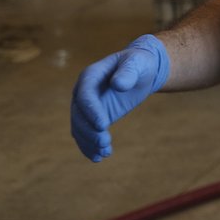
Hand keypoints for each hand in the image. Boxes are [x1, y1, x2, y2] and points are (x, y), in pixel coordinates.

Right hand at [70, 34, 169, 161]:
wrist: (140, 70)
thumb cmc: (139, 63)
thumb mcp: (137, 63)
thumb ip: (128, 72)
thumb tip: (118, 85)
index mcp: (90, 76)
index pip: (85, 95)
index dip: (91, 111)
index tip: (102, 126)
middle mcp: (83, 92)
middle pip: (79, 115)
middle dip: (89, 131)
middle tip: (105, 143)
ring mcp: (87, 106)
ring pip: (80, 128)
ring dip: (89, 142)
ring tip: (104, 154)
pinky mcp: (94, 118)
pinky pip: (87, 134)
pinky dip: (91, 146)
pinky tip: (100, 157)